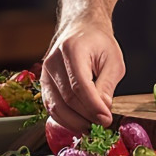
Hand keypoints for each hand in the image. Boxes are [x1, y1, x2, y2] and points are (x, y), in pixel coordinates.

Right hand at [41, 15, 125, 132]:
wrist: (81, 28)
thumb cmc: (98, 43)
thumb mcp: (113, 60)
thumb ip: (107, 85)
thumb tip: (103, 111)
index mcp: (72, 50)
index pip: (80, 85)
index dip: (93, 106)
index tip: (106, 119)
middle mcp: (53, 61)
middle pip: (67, 98)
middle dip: (86, 116)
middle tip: (102, 125)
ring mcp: (45, 73)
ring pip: (56, 106)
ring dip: (75, 122)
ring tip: (92, 127)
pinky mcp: (43, 83)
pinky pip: (51, 106)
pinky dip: (65, 119)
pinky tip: (79, 123)